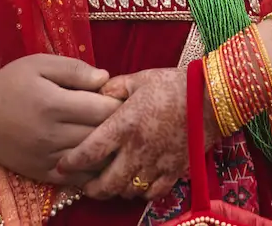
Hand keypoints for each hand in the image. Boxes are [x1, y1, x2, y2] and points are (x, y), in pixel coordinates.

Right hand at [0, 54, 121, 185]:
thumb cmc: (12, 82)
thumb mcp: (40, 64)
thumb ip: (74, 69)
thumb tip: (105, 78)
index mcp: (54, 103)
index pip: (102, 109)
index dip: (118, 104)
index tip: (121, 97)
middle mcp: (52, 134)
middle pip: (100, 135)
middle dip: (116, 125)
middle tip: (121, 116)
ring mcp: (47, 157)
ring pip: (91, 159)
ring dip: (106, 148)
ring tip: (111, 135)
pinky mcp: (41, 173)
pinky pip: (76, 178)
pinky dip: (90, 168)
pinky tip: (95, 156)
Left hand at [56, 66, 218, 200]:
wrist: (209, 98)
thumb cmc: (172, 84)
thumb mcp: (139, 78)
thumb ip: (114, 87)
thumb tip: (95, 93)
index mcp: (125, 124)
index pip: (91, 151)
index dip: (73, 163)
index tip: (61, 166)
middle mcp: (138, 149)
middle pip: (107, 182)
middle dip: (91, 189)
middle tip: (83, 185)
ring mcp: (157, 164)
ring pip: (128, 190)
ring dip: (115, 190)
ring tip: (108, 183)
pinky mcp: (175, 171)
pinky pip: (152, 192)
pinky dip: (141, 192)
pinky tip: (136, 183)